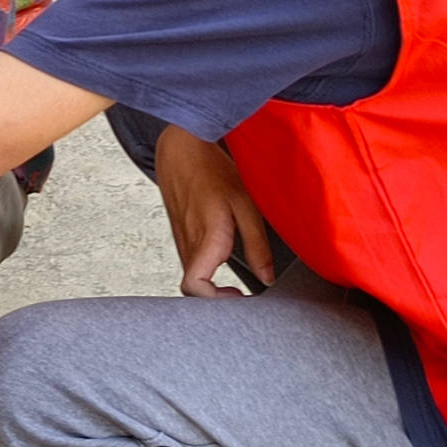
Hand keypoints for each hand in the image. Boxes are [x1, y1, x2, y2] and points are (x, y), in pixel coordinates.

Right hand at [156, 126, 273, 297]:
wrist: (181, 146)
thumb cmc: (213, 169)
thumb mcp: (246, 203)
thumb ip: (257, 243)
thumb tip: (267, 278)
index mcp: (207, 238)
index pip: (194, 286)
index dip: (214, 301)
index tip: (238, 296)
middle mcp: (188, 242)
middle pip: (193, 287)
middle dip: (216, 297)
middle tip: (240, 294)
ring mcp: (180, 237)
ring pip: (192, 273)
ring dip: (211, 283)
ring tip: (234, 278)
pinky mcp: (179, 230)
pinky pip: (189, 259)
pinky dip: (205, 267)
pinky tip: (222, 255)